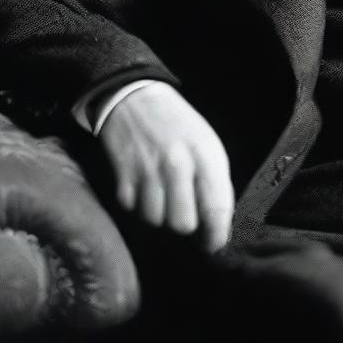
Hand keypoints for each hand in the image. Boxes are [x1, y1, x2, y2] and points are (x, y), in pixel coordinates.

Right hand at [99, 81, 233, 250]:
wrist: (135, 98)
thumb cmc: (179, 125)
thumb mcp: (207, 144)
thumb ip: (214, 181)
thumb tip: (219, 223)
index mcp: (205, 155)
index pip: (216, 207)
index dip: (216, 234)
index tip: (214, 244)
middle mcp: (177, 164)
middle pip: (183, 223)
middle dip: (185, 224)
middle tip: (185, 213)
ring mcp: (148, 171)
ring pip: (155, 220)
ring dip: (159, 214)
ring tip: (162, 195)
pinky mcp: (123, 176)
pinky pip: (132, 209)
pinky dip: (138, 204)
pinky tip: (144, 186)